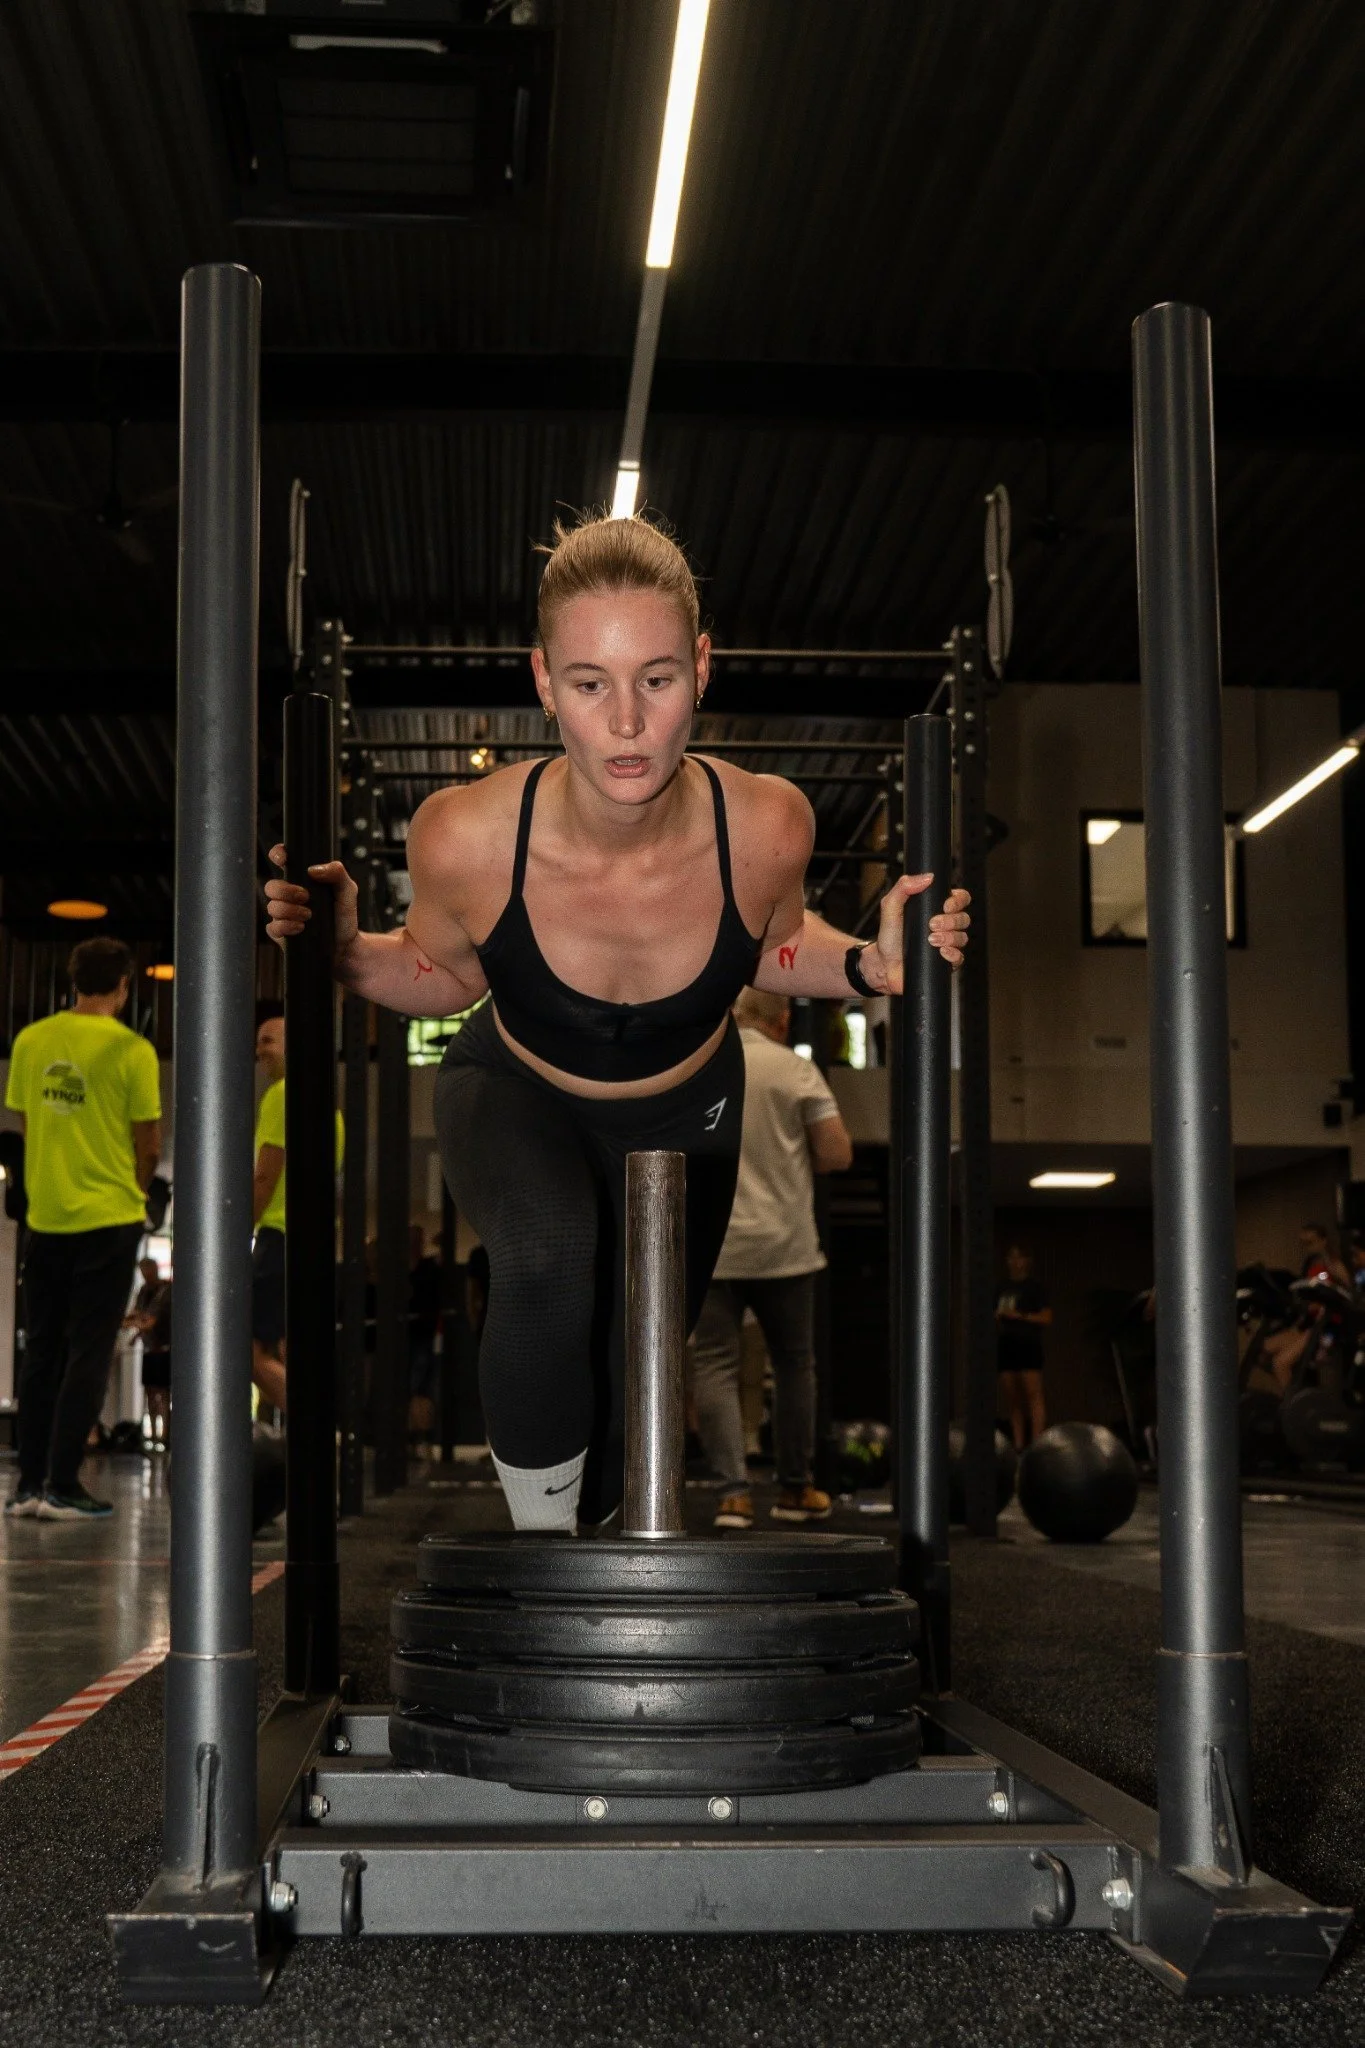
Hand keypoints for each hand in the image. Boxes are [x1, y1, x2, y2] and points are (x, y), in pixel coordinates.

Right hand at [264, 845, 359, 955]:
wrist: (346, 945)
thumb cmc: (343, 915)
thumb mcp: (347, 890)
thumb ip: (337, 873)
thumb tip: (313, 869)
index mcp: (301, 879)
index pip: (281, 860)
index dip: (277, 854)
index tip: (283, 859)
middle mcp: (288, 895)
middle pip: (271, 886)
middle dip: (286, 890)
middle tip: (306, 896)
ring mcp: (282, 914)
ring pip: (271, 907)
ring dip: (290, 910)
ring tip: (309, 915)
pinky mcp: (280, 933)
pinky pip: (273, 927)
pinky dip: (286, 926)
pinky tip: (301, 928)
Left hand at [863, 877, 970, 994]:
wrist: (883, 964)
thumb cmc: (889, 936)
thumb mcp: (890, 906)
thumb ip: (903, 887)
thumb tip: (927, 877)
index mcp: (936, 909)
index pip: (960, 898)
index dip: (958, 900)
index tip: (945, 906)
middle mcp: (945, 925)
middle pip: (964, 918)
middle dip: (950, 921)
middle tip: (932, 925)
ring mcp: (947, 944)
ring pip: (963, 937)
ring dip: (949, 937)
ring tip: (931, 940)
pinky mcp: (946, 962)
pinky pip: (960, 958)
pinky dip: (953, 954)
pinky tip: (941, 952)